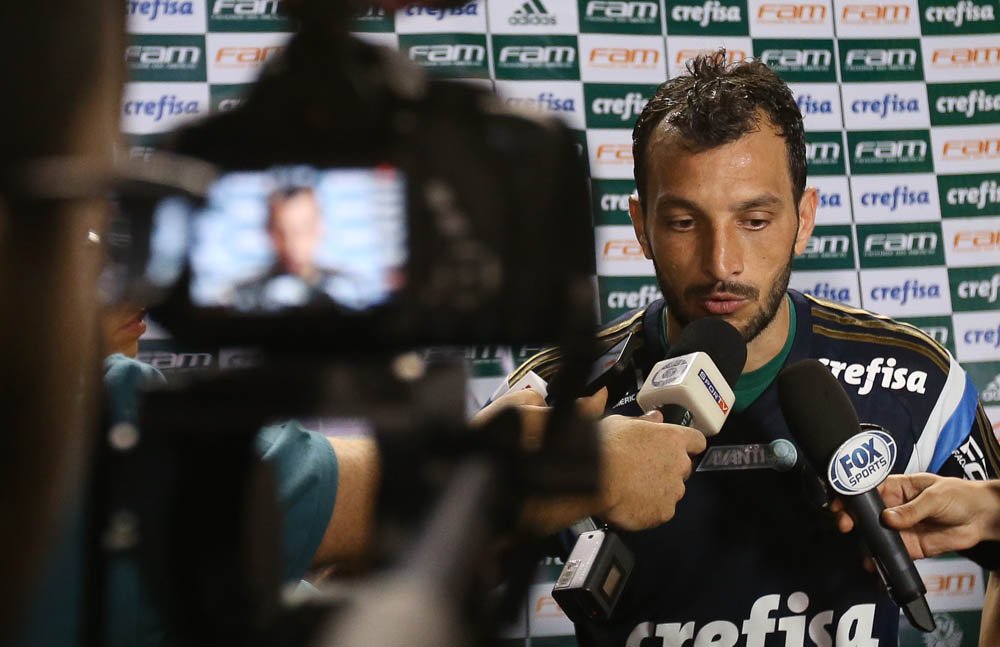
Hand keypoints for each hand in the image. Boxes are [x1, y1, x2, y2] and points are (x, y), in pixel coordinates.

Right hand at [598, 410, 706, 530]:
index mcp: (673, 438)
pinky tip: (631, 502)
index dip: (686, 445)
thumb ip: (644, 421)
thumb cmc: (604, 447)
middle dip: (668, 469)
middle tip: (644, 469)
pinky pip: (661, 512)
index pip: (696, 441)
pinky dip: (649, 510)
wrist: (592, 478)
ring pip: (673, 491)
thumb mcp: (621, 422)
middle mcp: (679, 464)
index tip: (676, 448)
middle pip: (684, 468)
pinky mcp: (664, 512)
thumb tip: (654, 417)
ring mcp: (673, 490)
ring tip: (633, 488)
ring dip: (659, 490)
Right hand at [832, 473, 999, 559]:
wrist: (983, 518)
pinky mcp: (910, 547)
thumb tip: (888, 519)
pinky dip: (882, 561)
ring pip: (875, 536)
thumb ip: (911, 509)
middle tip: (847, 526)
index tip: (840, 503)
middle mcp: (893, 508)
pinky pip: (892, 555)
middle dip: (852, 520)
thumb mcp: (935, 496)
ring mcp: (900, 528)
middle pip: (865, 515)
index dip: (850, 496)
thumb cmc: (960, 496)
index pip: (866, 490)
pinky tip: (876, 565)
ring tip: (864, 552)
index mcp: (896, 488)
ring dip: (866, 544)